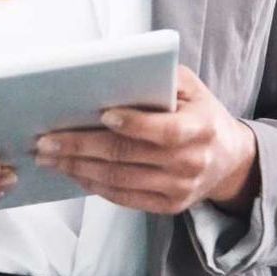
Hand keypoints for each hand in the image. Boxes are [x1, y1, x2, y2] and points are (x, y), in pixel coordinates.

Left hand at [32, 65, 259, 217]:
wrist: (229, 159)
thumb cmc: (200, 111)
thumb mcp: (191, 85)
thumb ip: (161, 74)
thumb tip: (118, 69)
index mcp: (200, 128)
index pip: (165, 130)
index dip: (134, 123)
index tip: (102, 114)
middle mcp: (190, 162)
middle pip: (128, 156)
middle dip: (82, 147)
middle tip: (47, 140)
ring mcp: (178, 189)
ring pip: (120, 180)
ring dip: (79, 168)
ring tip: (49, 157)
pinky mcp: (167, 206)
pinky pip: (125, 198)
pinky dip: (95, 186)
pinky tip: (73, 172)